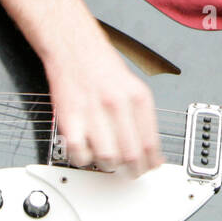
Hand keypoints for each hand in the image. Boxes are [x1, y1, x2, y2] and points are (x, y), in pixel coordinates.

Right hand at [44, 31, 162, 177]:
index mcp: (138, 97)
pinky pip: (79, 153)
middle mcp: (117, 104)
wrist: (74, 48)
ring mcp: (93, 112)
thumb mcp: (134, 87)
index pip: (150, 142)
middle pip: (131, 154)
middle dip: (134, 170)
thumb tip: (152, 150)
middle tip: (132, 172)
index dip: (151, 162)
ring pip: (108, 158)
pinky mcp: (69, 118)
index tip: (150, 167)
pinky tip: (88, 152)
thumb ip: (144, 119)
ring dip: (109, 166)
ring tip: (109, 160)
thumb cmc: (102, 68)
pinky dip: (84, 159)